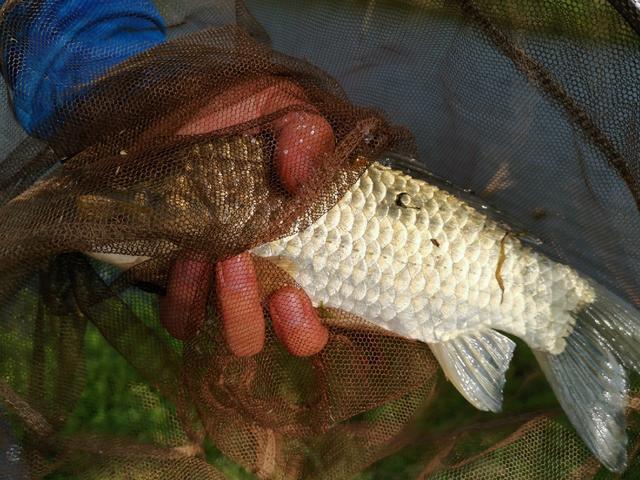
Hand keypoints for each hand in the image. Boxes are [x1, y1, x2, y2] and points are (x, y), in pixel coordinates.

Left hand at [160, 78, 332, 356]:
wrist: (191, 107)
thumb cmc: (249, 114)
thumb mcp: (287, 112)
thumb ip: (307, 137)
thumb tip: (300, 177)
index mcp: (298, 257)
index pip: (309, 325)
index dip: (303, 330)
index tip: (291, 295)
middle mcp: (258, 280)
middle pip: (252, 340)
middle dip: (248, 315)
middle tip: (241, 261)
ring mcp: (212, 283)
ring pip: (211, 334)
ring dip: (216, 303)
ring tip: (213, 253)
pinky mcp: (175, 276)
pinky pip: (177, 314)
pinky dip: (182, 295)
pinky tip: (185, 254)